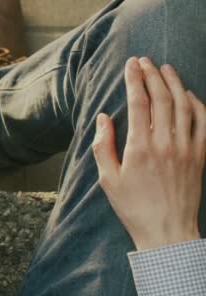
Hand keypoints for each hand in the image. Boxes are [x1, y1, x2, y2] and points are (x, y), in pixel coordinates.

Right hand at [92, 57, 204, 249]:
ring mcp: (186, 148)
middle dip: (152, 75)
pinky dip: (197, 104)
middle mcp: (165, 143)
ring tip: (166, 69)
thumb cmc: (133, 207)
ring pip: (183, 105)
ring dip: (174, 83)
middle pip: (161, 98)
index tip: (130, 64)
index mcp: (139, 148)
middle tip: (145, 61)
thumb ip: (102, 146)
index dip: (134, 80)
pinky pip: (203, 122)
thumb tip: (103, 118)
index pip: (138, 103)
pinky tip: (188, 94)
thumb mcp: (108, 179)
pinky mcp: (200, 156)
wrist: (167, 231)